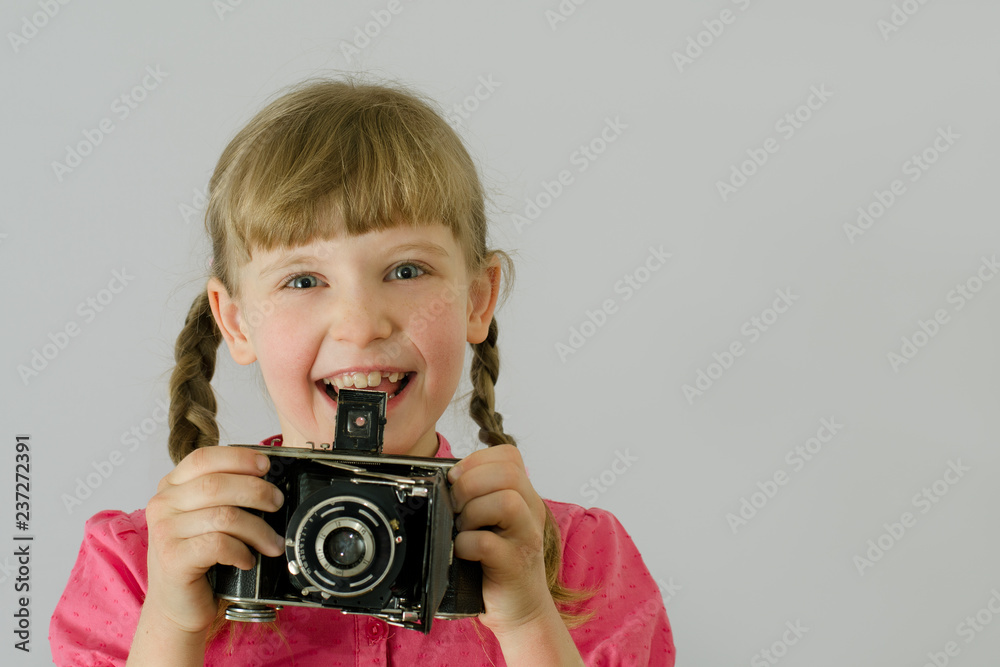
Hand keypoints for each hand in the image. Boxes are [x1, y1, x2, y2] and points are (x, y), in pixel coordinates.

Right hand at [142, 446, 285, 634]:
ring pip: (224, 516)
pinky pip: (218, 544)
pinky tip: (247, 560)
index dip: (238, 458)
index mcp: (171, 487)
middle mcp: (163, 505)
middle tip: (277, 503)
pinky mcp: (172, 558)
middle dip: (257, 491)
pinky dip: (242, 551)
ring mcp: (164, 531)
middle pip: (217, 484)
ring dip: (258, 529)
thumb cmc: (199, 560)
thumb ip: (226, 496)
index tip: (266, 465)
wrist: (177, 607)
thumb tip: (268, 480)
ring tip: (272, 543)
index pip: (204, 458)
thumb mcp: (208, 519)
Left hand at [448, 444, 554, 634]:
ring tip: (463, 528)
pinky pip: (487, 542)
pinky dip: (467, 543)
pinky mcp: (515, 565)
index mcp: (524, 496)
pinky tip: (463, 550)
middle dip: (469, 484)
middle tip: (456, 506)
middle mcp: (531, 512)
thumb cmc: (499, 564)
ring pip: (506, 501)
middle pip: (507, 473)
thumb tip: (444, 481)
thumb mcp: (492, 522)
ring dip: (472, 512)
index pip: (509, 456)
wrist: (521, 610)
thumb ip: (478, 498)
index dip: (476, 460)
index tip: (455, 479)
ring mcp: (526, 538)